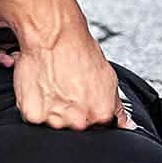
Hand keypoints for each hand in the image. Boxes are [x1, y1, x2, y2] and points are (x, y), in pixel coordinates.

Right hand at [12, 25, 135, 130]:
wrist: (52, 34)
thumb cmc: (78, 49)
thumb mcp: (108, 76)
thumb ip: (118, 107)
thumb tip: (128, 126)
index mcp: (100, 114)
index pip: (97, 128)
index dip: (88, 113)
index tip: (82, 100)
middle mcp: (79, 121)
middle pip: (73, 128)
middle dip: (69, 113)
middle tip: (65, 89)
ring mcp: (55, 119)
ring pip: (52, 123)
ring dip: (50, 109)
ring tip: (52, 85)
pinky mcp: (33, 115)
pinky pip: (33, 117)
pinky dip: (33, 105)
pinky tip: (40, 87)